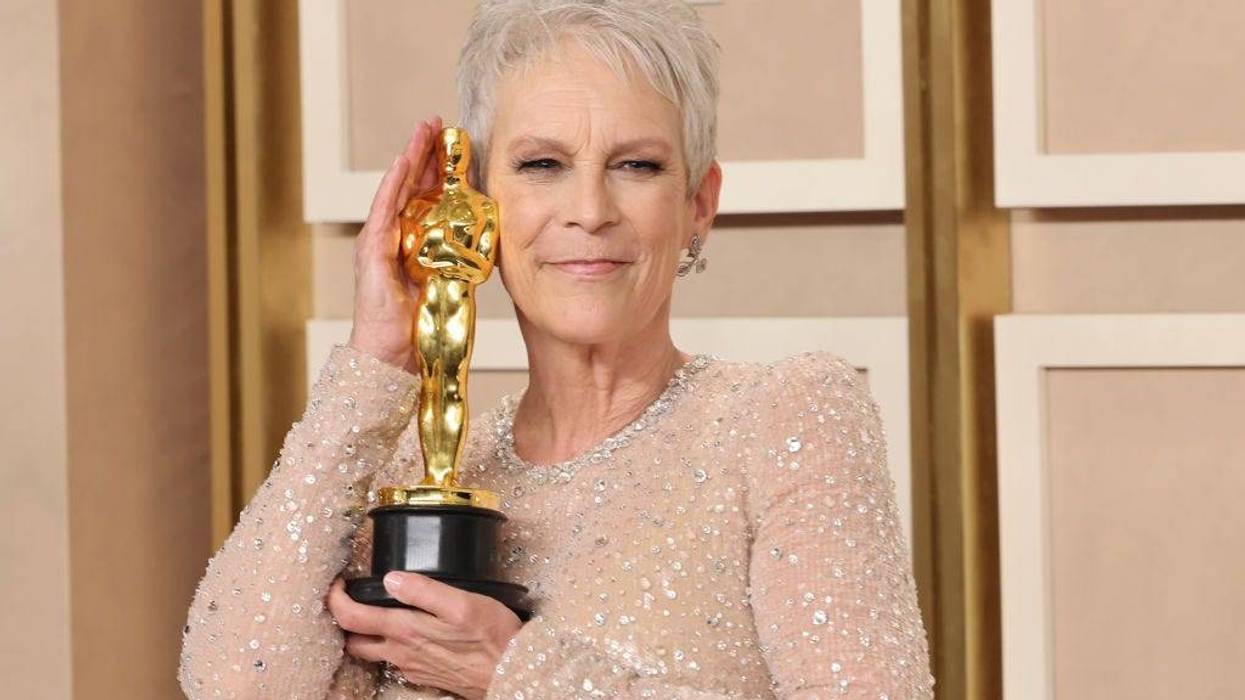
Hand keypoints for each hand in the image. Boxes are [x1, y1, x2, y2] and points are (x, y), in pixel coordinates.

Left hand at [327, 573, 522, 698]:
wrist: (512, 673)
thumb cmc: (493, 637)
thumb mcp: (463, 604)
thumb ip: (425, 590)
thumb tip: (390, 579)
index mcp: (405, 630)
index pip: (350, 617)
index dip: (336, 598)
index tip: (339, 581)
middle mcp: (401, 653)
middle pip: (352, 640)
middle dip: (344, 619)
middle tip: (350, 596)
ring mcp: (411, 666)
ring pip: (371, 652)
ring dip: (364, 633)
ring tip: (373, 610)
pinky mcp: (424, 674)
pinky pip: (393, 659)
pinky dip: (388, 643)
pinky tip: (404, 629)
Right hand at [347, 115, 443, 374]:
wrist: (392, 358)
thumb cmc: (418, 329)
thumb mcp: (448, 285)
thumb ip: (458, 263)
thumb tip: (484, 246)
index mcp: (410, 244)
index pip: (422, 198)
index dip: (435, 170)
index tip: (450, 144)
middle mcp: (391, 238)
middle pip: (408, 187)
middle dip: (422, 154)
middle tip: (436, 123)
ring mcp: (377, 242)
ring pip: (395, 190)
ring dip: (409, 158)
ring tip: (422, 131)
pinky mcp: (372, 252)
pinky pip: (384, 211)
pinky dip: (394, 185)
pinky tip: (405, 162)